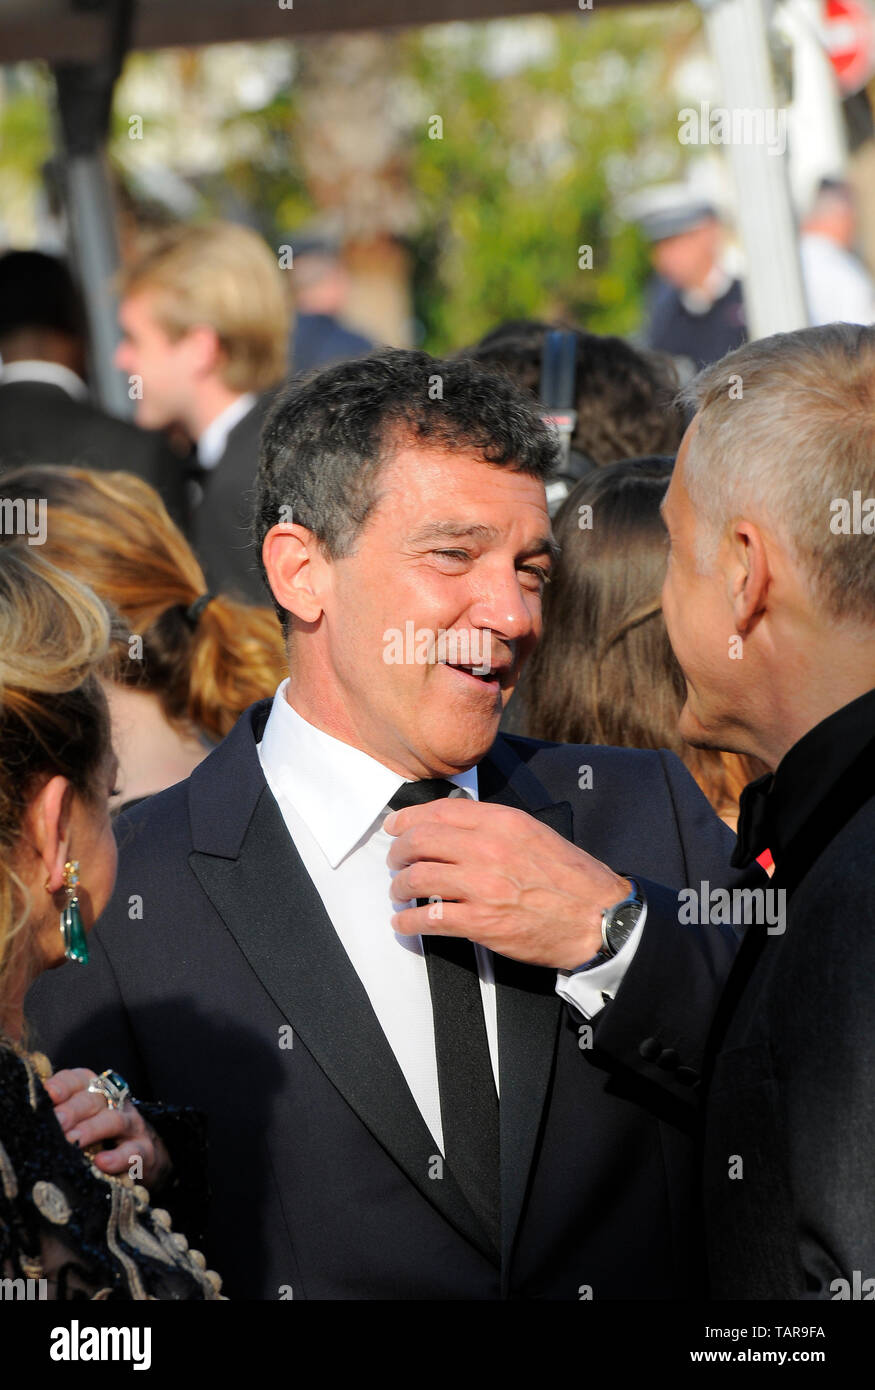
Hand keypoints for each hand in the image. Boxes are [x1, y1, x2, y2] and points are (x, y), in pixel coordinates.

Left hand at [43, 1068, 171, 1191]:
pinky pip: (134, 1151)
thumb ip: (60, 1116)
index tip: (49, 1094)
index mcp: (94, 1090)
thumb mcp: (80, 1120)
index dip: (63, 1085)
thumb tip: (33, 1121)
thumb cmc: (99, 1133)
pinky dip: (118, 1157)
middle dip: (73, 1110)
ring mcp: (131, 1124)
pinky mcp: (144, 1150)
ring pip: (114, 1120)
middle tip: (57, 1123)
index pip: (78, 1080)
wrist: (141, 1151)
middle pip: (93, 1099)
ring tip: (74, 1141)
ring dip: (93, 1130)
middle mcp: (114, 1102)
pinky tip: (102, 1162)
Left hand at [384, 797, 630, 969]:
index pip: (440, 810)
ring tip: (399, 892)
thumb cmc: (571, 879)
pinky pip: (430, 919)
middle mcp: (489, 849)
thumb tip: (456, 826)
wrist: (599, 918)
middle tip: (395, 861)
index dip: (408, 818)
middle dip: (399, 852)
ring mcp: (484, 886)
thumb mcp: (536, 834)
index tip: (395, 826)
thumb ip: (496, 827)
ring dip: (400, 886)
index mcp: (503, 822)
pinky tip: (404, 923)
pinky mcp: (482, 922)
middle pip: (421, 841)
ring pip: (418, 878)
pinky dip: (409, 921)